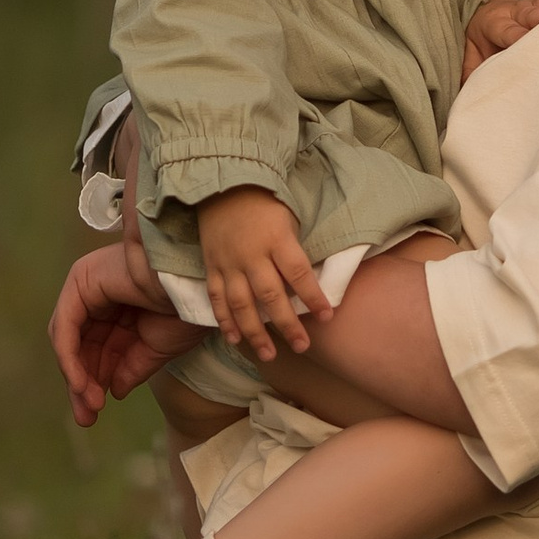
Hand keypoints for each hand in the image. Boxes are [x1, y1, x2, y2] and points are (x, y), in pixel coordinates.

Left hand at [50, 240, 206, 425]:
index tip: (95, 411)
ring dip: (76, 376)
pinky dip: (69, 359)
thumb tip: (114, 391)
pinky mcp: (81, 281)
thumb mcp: (155, 348)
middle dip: (81, 384)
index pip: (96, 347)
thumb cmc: (184, 309)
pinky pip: (65, 327)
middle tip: (87, 417)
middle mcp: (98, 293)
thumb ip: (130, 368)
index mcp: (119, 305)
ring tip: (90, 405)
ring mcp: (87, 285)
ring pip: (67, 339)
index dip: (95, 381)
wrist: (195, 286)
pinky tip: (80, 384)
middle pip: (78, 345)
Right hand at [195, 185, 318, 361]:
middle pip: (271, 295)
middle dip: (286, 324)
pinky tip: (234, 339)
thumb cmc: (264, 203)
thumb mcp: (288, 219)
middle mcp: (252, 254)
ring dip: (255, 331)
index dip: (313, 297)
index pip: (298, 273)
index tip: (327, 317)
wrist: (223, 185)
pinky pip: (217, 297)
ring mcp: (229, 262)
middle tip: (301, 346)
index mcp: (276, 239)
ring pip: (241, 303)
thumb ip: (293, 252)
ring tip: (268, 354)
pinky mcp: (212, 265)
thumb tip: (304, 286)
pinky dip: (224, 320)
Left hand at [462, 0, 538, 75]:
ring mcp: (533, 5)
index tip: (525, 41)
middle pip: (531, 13)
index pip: (508, 32)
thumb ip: (471, 76)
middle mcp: (516, 14)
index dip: (517, 36)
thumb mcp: (469, 61)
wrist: (480, 17)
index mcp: (495, 26)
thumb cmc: (481, 47)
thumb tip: (472, 99)